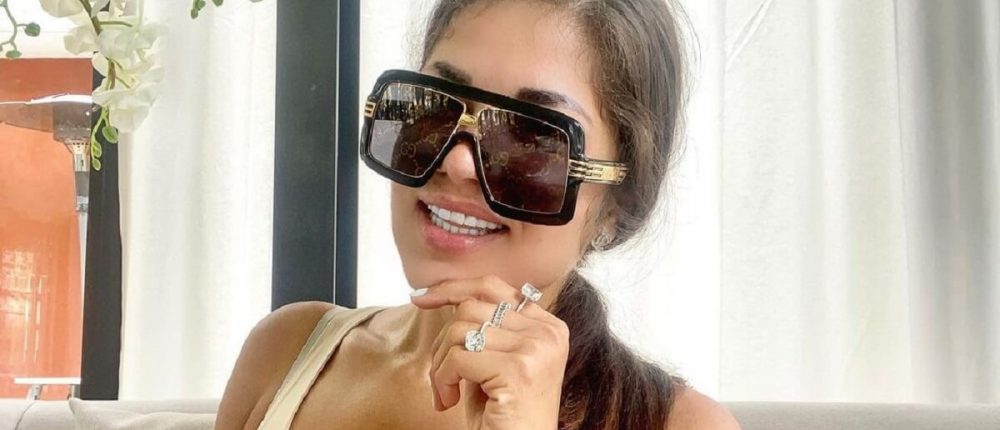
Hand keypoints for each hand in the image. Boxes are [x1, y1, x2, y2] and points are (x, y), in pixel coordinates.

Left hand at [410, 275, 569, 429]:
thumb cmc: (504, 417)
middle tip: (441, 379)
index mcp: (548, 326)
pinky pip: (458, 358)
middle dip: (443, 342)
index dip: (452, 288)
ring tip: (446, 394)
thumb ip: (484, 329)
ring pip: (460, 330)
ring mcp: (536, 349)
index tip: (419, 297)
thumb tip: (445, 295)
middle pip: (471, 308)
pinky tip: (449, 403)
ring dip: (440, 365)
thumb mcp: (494, 364)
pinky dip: (443, 380)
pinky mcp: (518, 370)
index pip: (492, 287)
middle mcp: (548, 333)